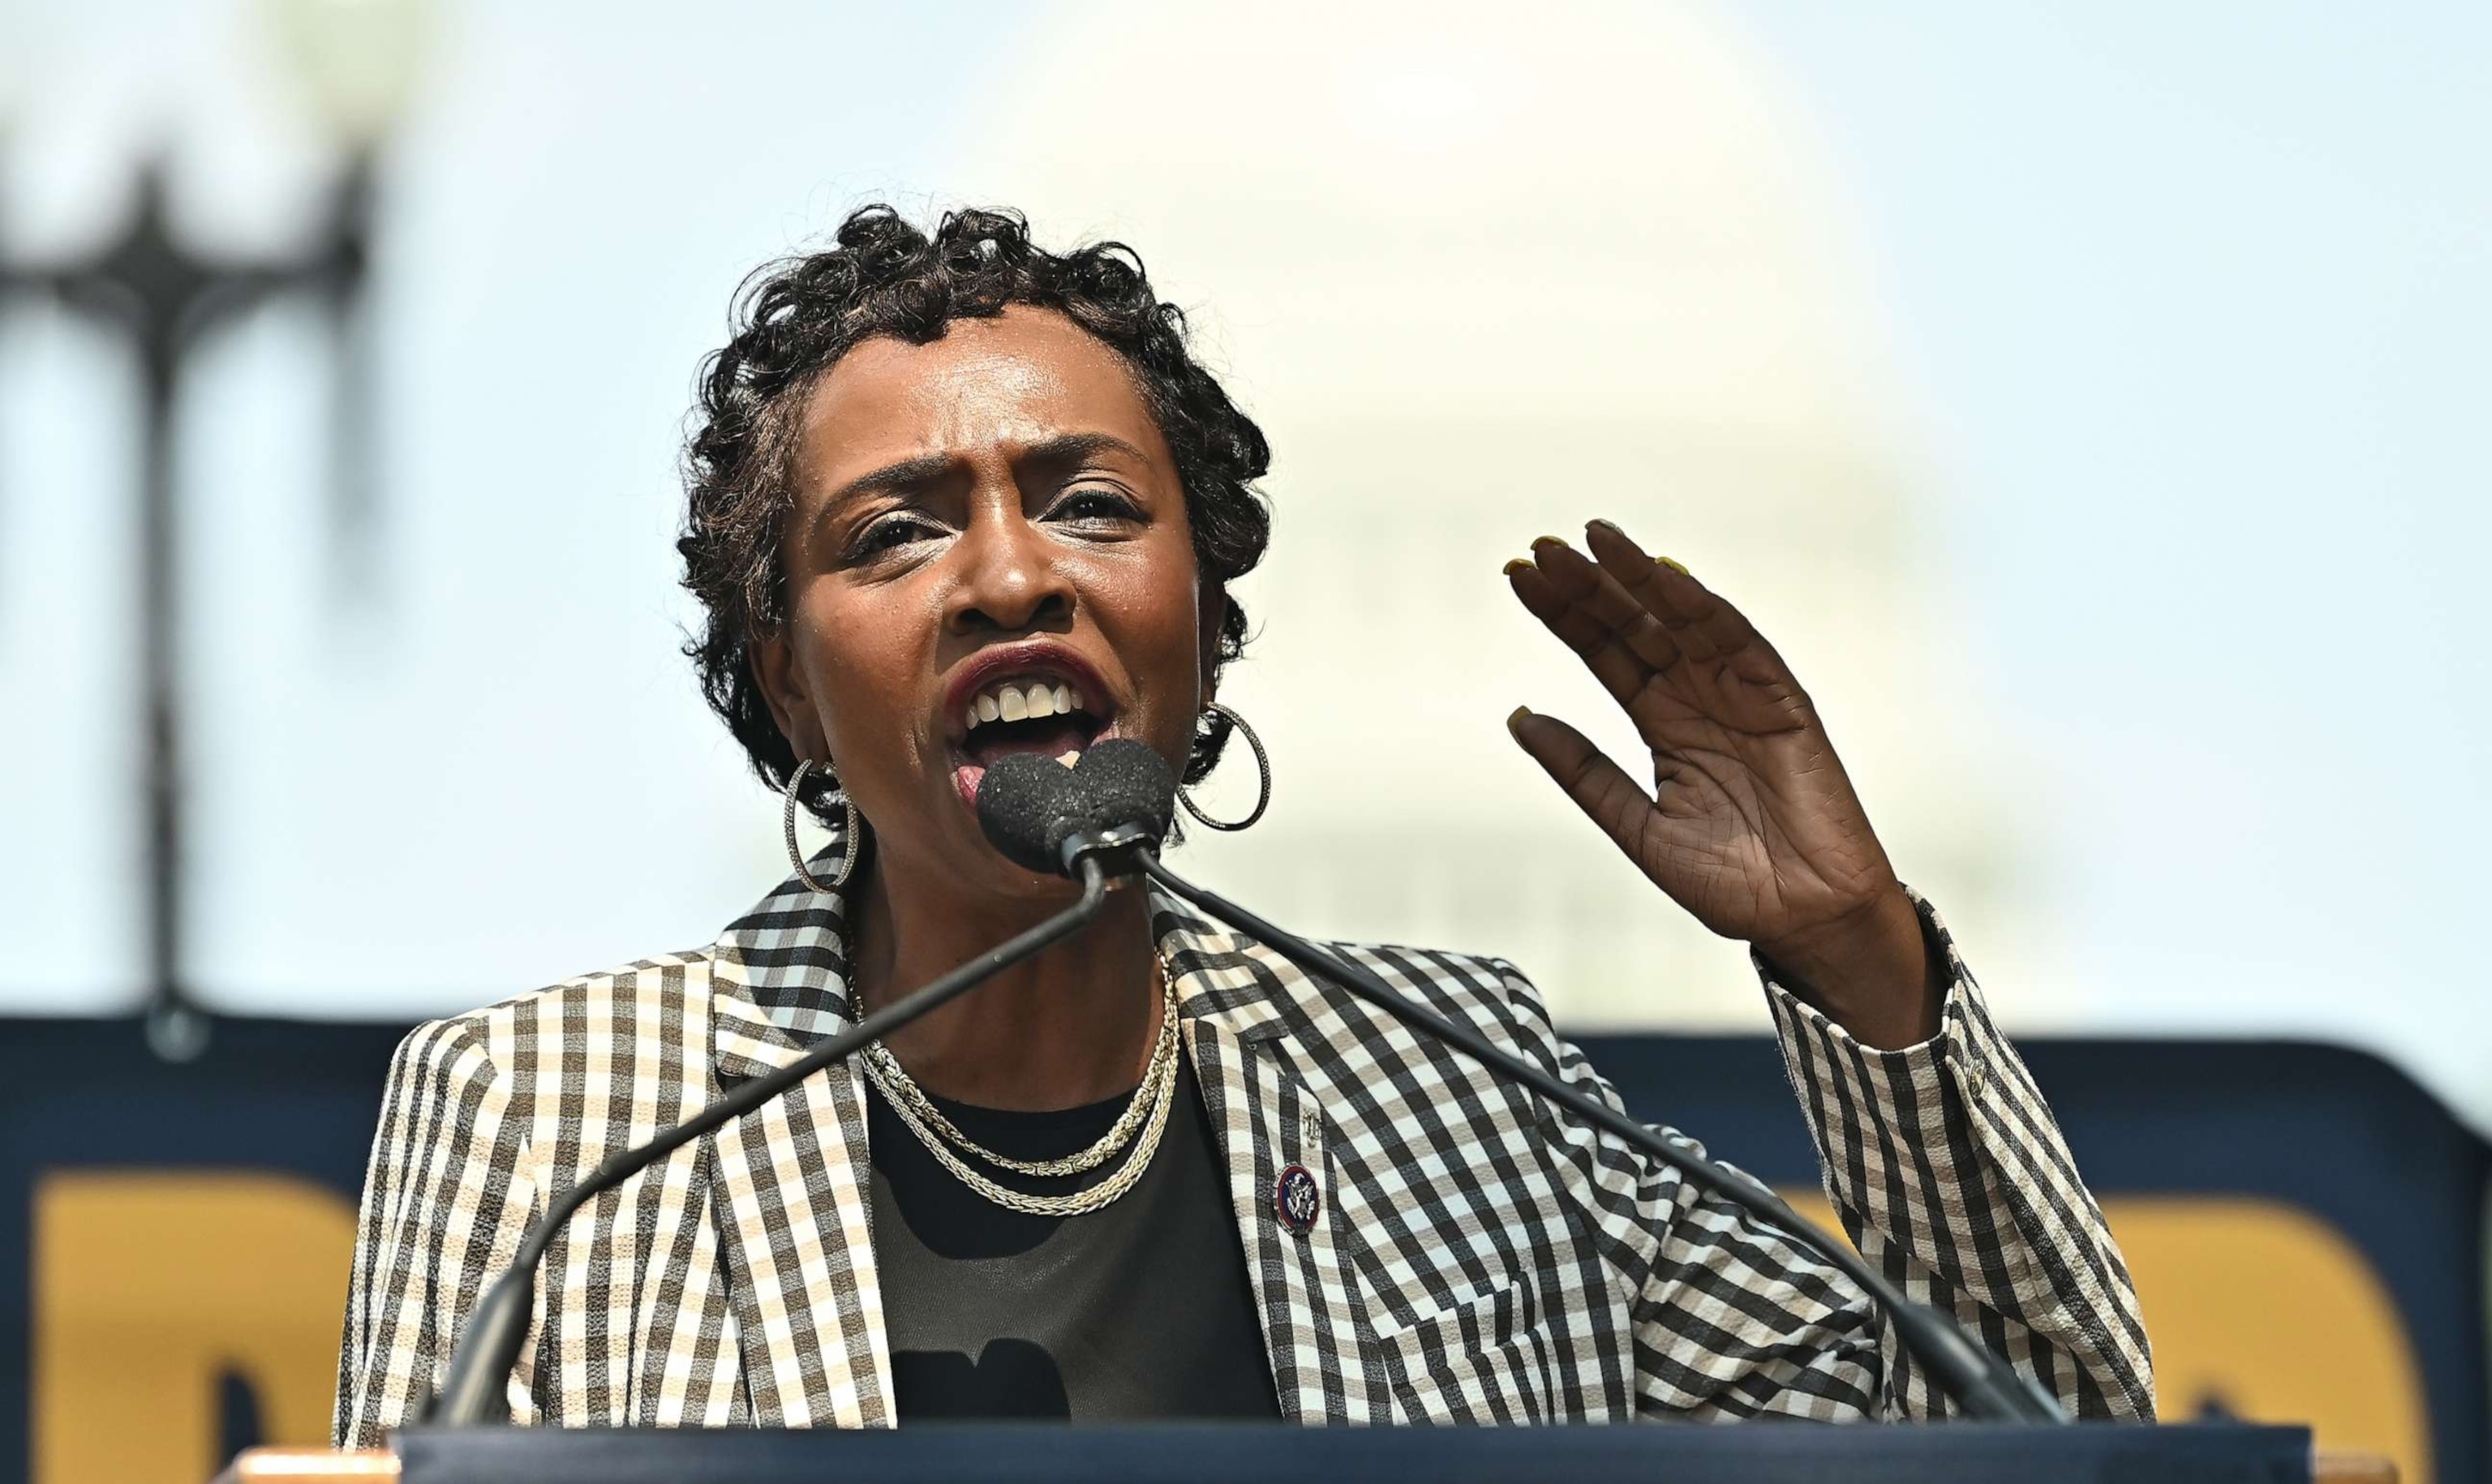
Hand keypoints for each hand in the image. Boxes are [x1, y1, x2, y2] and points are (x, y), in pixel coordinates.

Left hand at [1503, 520, 1938, 1047]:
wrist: (1806, 921)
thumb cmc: (1732, 884)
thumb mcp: (1637, 827)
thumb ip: (1582, 771)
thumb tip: (1519, 716)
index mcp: (1662, 723)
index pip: (1604, 652)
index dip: (1563, 615)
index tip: (1517, 577)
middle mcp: (1697, 697)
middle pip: (1634, 625)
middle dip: (1588, 586)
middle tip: (1539, 551)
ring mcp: (1740, 694)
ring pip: (1681, 619)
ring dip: (1638, 578)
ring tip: (1592, 542)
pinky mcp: (1783, 701)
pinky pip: (1740, 642)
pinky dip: (1703, 607)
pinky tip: (1663, 577)